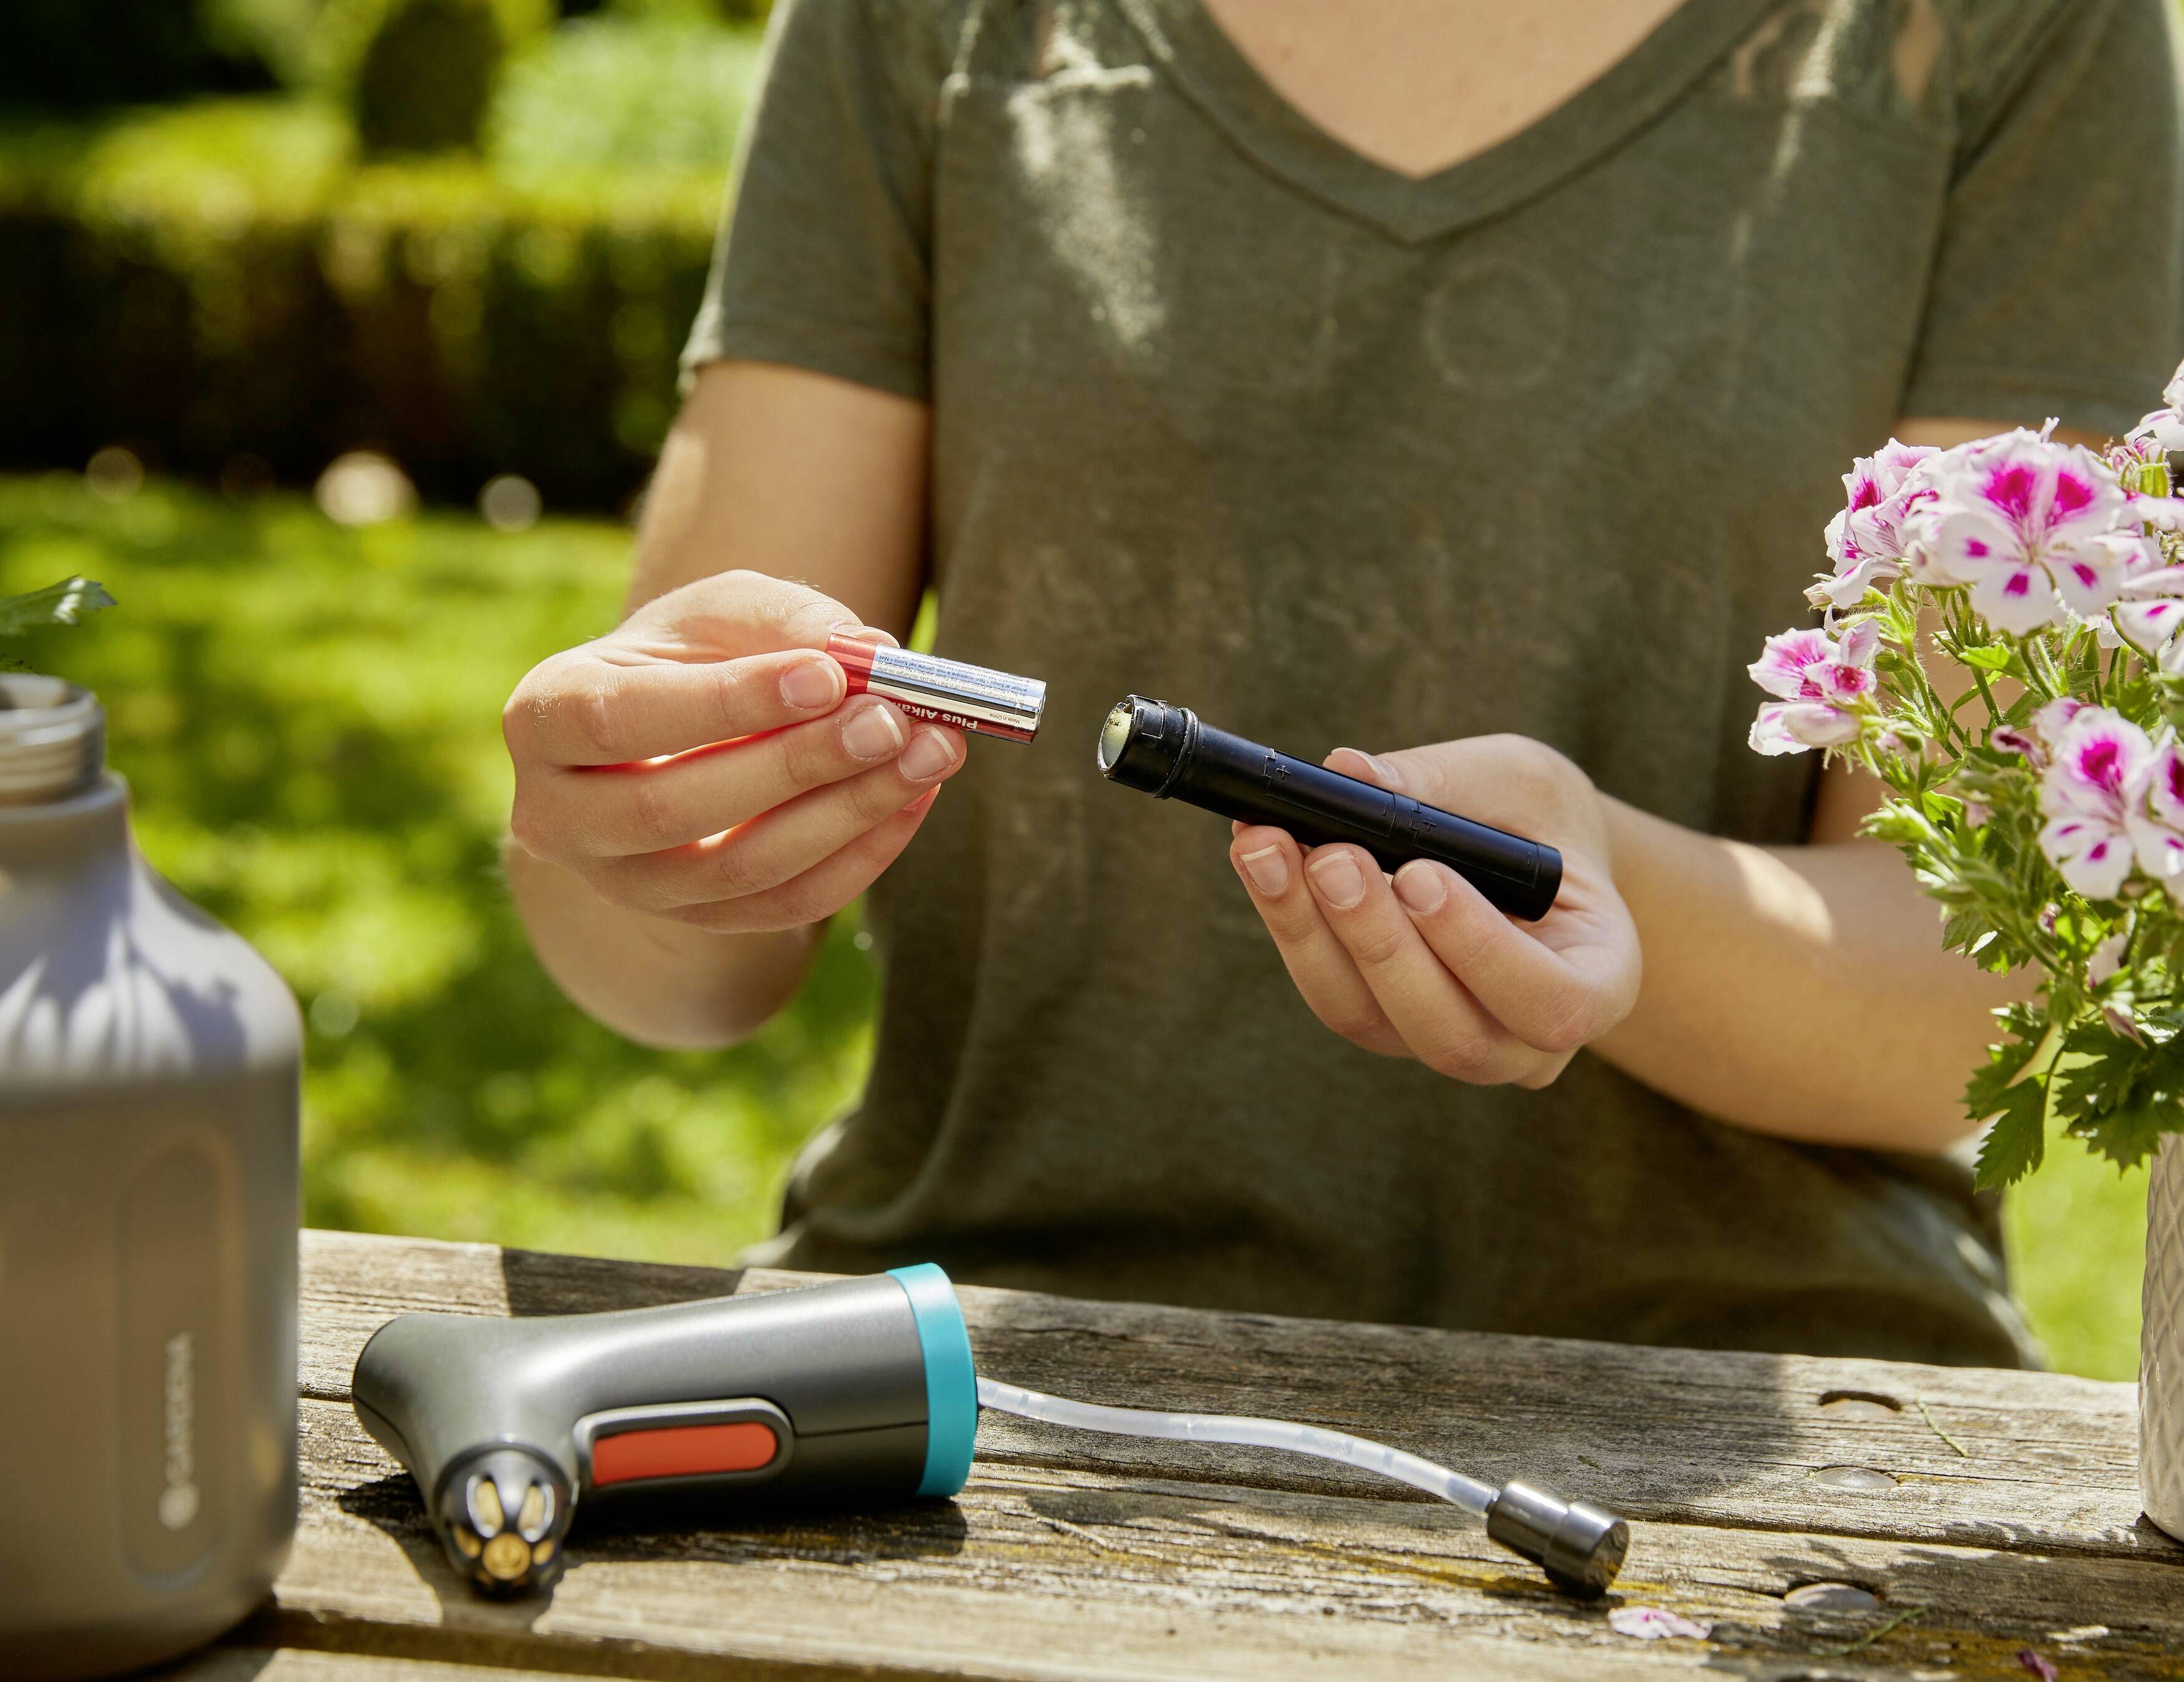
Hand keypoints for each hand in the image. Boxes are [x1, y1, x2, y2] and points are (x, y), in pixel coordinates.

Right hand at [504, 570, 964, 931]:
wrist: (674, 732)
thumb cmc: (689, 657)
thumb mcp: (720, 611)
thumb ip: (783, 619)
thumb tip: (869, 655)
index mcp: (544, 718)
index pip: (622, 720)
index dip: (725, 703)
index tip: (825, 676)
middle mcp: (561, 818)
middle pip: (675, 808)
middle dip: (797, 765)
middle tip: (892, 721)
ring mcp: (625, 885)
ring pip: (736, 872)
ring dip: (845, 814)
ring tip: (929, 753)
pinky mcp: (695, 922)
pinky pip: (783, 907)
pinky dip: (860, 856)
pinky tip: (915, 797)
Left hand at [1228, 736, 1640, 1087]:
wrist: (1525, 851)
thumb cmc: (1540, 820)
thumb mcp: (1520, 781)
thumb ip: (1449, 781)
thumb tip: (1348, 772)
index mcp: (1599, 982)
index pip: (1553, 1006)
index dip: (1481, 953)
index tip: (1421, 875)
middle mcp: (1527, 1041)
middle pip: (1448, 1031)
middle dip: (1377, 942)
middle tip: (1329, 856)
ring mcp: (1450, 1044)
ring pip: (1371, 1020)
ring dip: (1310, 932)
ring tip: (1268, 847)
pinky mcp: (1383, 1024)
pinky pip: (1332, 992)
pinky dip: (1290, 923)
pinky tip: (1261, 856)